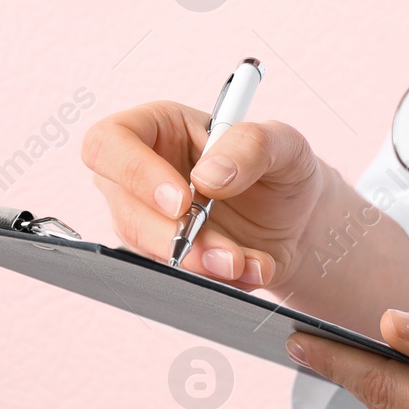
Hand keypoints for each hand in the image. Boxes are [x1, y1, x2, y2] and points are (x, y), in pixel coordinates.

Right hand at [81, 100, 325, 288]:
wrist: (300, 222)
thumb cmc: (282, 169)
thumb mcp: (284, 144)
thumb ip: (252, 146)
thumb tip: (208, 176)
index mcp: (157, 128)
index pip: (109, 143)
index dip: (135, 172)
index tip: (182, 200)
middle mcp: (142, 175)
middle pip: (122, 208)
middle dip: (173, 236)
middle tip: (223, 250)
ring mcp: (148, 219)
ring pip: (145, 249)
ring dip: (195, 263)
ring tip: (242, 262)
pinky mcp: (164, 256)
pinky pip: (171, 275)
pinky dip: (212, 279)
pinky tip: (247, 269)